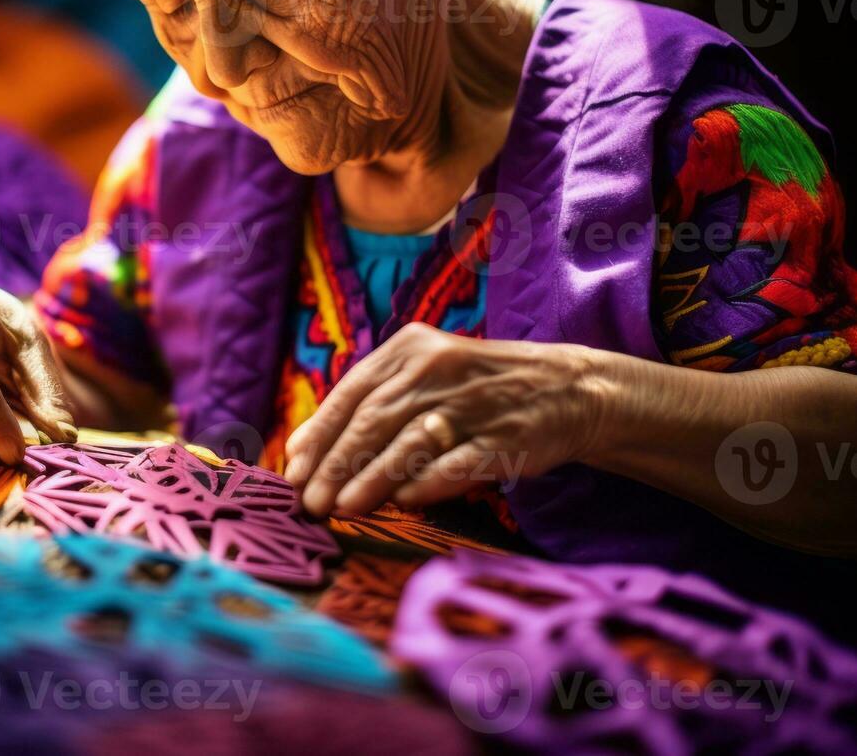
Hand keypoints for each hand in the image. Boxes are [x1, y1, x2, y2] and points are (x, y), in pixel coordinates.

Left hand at [283, 323, 604, 516]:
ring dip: (372, 478)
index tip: (292, 473)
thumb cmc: (473, 389)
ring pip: (410, 442)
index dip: (319, 435)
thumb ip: (365, 405)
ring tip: (343, 508)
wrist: (564, 388)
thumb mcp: (420, 377)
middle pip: (374, 419)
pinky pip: (460, 461)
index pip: (351, 393)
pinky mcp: (506, 436)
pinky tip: (404, 501)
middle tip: (310, 503)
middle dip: (336, 464)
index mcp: (409, 349)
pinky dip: (429, 481)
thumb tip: (299, 448)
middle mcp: (438, 369)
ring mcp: (474, 402)